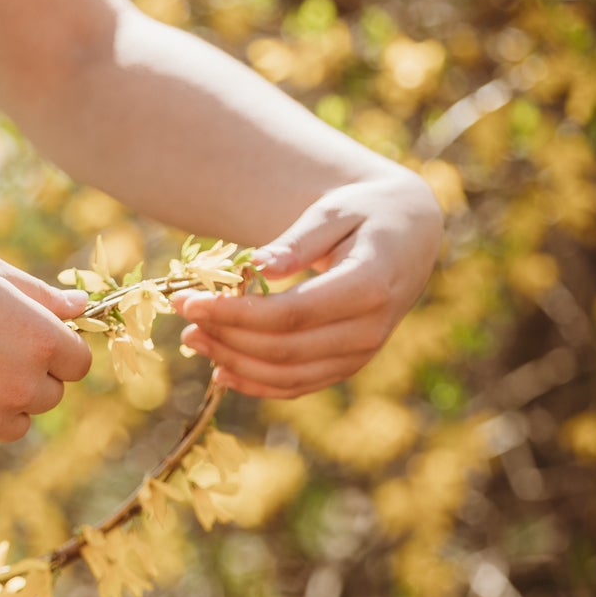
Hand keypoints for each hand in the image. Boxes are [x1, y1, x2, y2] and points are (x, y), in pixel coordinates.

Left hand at [169, 173, 444, 398]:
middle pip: (283, 349)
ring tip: (193, 339)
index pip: (290, 315)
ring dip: (234, 362)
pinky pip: (299, 386)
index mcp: (368, 285)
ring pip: (288, 375)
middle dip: (225, 337)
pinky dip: (257, 384)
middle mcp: (369, 329)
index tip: (189, 301)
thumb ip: (299, 240)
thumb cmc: (367, 213)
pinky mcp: (350, 365)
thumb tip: (260, 266)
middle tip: (184, 317)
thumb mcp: (335, 210)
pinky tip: (222, 372)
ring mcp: (362, 353)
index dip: (234, 314)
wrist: (411, 237)